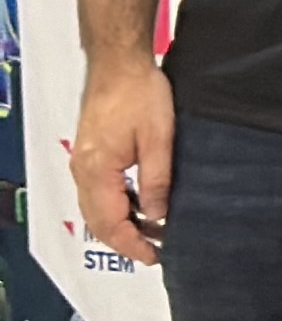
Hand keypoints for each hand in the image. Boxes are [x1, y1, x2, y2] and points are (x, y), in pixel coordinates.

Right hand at [71, 62, 173, 263]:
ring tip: (154, 232)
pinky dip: (118, 206)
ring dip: (122, 224)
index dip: (132, 245)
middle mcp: (83, 171)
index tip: (154, 258)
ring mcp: (83, 163)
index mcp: (96, 171)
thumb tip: (157, 216)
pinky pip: (99, 192)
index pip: (111, 223)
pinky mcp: (90, 154)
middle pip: (99, 222)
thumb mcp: (159, 138)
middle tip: (156, 251)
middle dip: (126, 241)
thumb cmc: (139, 93)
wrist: (118, 63)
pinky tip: (141, 206)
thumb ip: (157, 180)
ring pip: (97, 208)